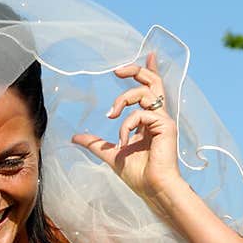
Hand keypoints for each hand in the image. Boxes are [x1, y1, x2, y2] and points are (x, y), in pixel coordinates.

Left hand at [70, 51, 182, 207]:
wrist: (153, 189)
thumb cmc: (138, 174)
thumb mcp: (111, 154)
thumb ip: (95, 143)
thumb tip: (76, 137)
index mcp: (149, 119)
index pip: (151, 89)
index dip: (149, 70)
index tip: (149, 54)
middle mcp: (158, 116)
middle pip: (152, 81)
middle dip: (135, 70)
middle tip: (116, 71)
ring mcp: (163, 119)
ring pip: (143, 92)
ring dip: (122, 100)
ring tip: (111, 116)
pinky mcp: (165, 125)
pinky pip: (140, 114)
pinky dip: (126, 126)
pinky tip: (123, 143)